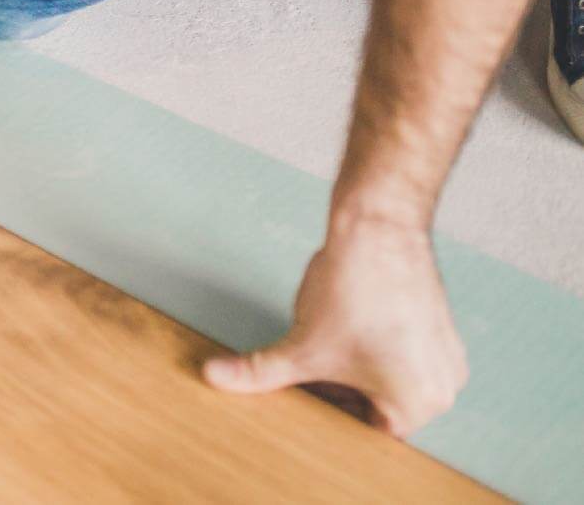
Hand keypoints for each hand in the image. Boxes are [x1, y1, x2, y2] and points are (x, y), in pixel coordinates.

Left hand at [202, 219, 467, 436]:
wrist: (378, 225)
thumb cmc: (356, 288)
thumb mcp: (301, 345)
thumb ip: (257, 371)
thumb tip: (214, 377)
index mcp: (421, 402)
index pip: (365, 432)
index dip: (326, 418)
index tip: (298, 408)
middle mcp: (443, 384)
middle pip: (375, 406)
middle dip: (334, 393)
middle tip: (299, 381)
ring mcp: (442, 352)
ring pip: (383, 378)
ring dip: (346, 370)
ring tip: (315, 352)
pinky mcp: (434, 324)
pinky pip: (395, 352)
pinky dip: (364, 349)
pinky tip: (335, 332)